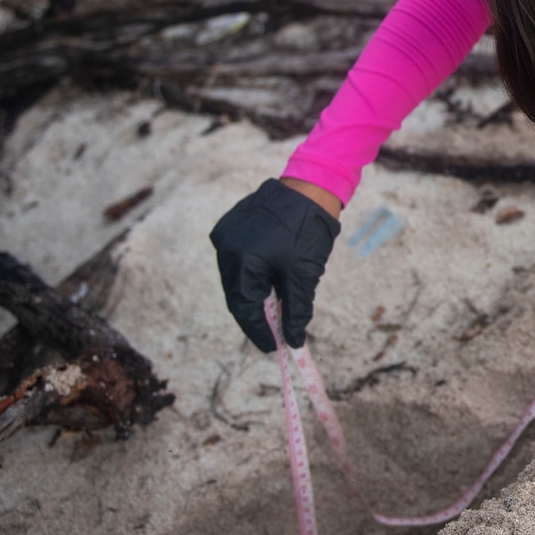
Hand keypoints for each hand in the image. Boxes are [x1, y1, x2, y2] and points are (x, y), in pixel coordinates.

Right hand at [211, 178, 341, 351]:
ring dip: (253, 294)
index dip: (259, 331)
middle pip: (237, 294)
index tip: (273, 347)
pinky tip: (268, 280)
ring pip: (236, 278)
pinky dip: (251, 274)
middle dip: (256, 315)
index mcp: (243, 260)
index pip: (245, 308)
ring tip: (274, 307)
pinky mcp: (229, 226)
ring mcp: (225, 235)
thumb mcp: (304, 275)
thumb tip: (293, 339)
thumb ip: (296, 310)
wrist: (309, 187)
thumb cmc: (308, 230)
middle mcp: (226, 248)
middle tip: (274, 332)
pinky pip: (236, 259)